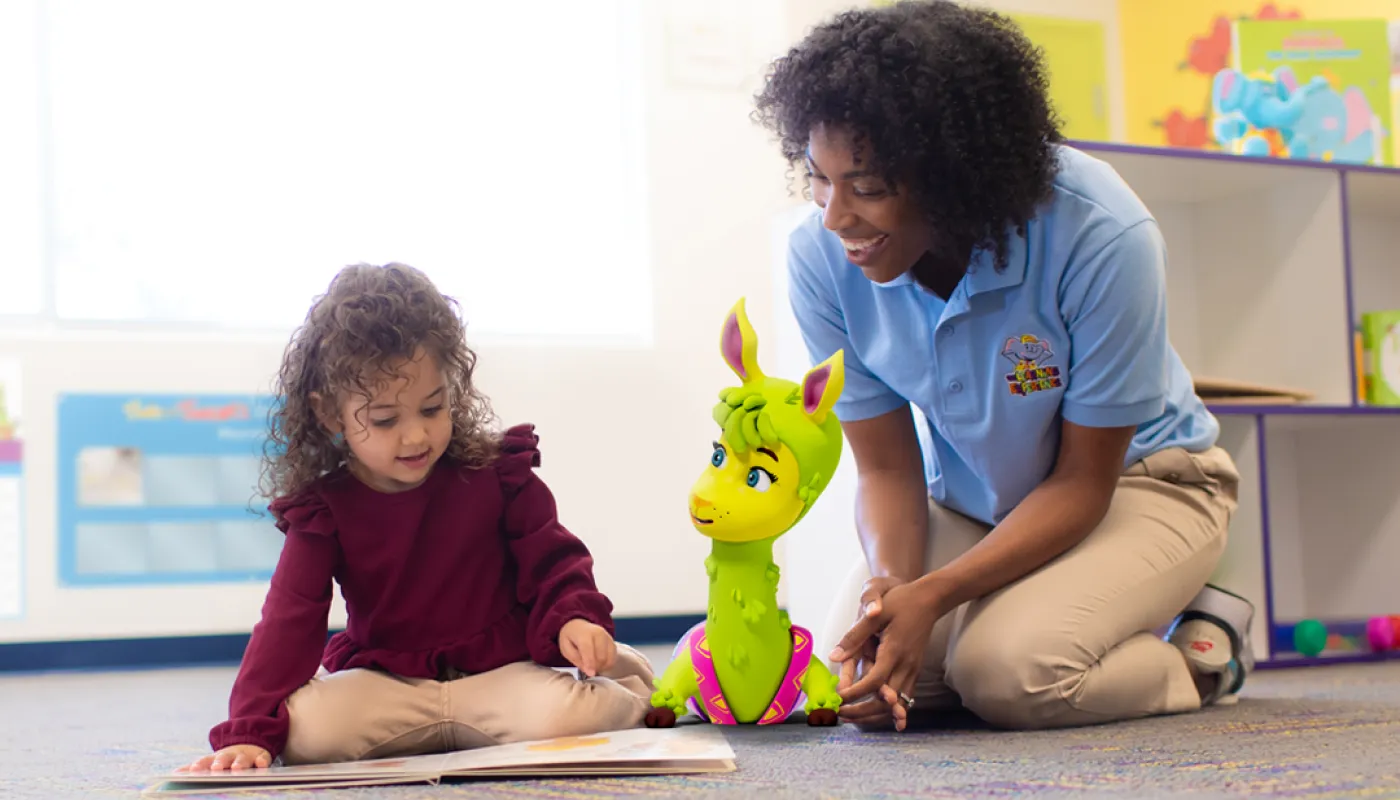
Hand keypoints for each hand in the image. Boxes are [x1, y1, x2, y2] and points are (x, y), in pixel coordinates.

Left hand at [179, 744, 270, 772]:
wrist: (248, 744)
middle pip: (223, 759)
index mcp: (215, 759)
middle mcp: (230, 756)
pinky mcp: (260, 756)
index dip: (200, 765)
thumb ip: (196, 767)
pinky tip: (262, 766)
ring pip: (242, 759)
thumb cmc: (225, 759)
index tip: (194, 770)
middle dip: (220, 764)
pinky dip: (262, 761)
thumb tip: (174, 773)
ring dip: (240, 764)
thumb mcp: (211, 761)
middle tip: (216, 769)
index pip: (205, 761)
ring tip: (237, 769)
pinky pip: (263, 758)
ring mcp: (245, 756)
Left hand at [560, 618, 616, 677]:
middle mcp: (599, 633)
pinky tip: (599, 664)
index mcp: (584, 633)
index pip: (588, 649)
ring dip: (601, 667)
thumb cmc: (570, 638)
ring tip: (592, 666)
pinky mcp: (613, 642)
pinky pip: (613, 658)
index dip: (589, 663)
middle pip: (601, 656)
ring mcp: (608, 637)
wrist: (579, 626)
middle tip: (587, 670)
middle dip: (595, 667)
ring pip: (609, 658)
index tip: (590, 674)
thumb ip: (575, 659)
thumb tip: (588, 670)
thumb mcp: (566, 648)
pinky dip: (607, 664)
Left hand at [831, 575, 947, 730]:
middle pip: (886, 701)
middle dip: (862, 711)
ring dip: (875, 714)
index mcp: (894, 651)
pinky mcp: (915, 670)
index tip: (838, 699)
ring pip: (896, 703)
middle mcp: (906, 665)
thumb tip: (834, 656)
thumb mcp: (875, 613)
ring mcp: (913, 669)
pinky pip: (904, 697)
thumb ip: (854, 635)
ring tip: (852, 718)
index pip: (874, 682)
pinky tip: (881, 717)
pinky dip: (890, 709)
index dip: (855, 694)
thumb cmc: (901, 602)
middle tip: (841, 714)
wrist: (930, 600)